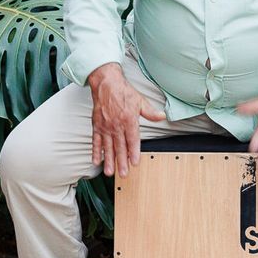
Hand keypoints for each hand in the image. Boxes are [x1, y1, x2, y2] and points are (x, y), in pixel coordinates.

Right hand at [89, 63, 165, 178]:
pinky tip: (96, 161)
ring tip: (110, 172)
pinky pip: (96, 141)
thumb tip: (162, 116)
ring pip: (108, 147)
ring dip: (109, 160)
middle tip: (123, 174)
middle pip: (120, 146)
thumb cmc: (123, 92)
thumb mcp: (140, 101)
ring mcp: (105, 126)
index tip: (134, 163)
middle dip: (121, 162)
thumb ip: (150, 112)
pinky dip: (95, 151)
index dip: (133, 152)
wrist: (106, 83)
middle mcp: (116, 125)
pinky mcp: (97, 126)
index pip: (132, 139)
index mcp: (129, 120)